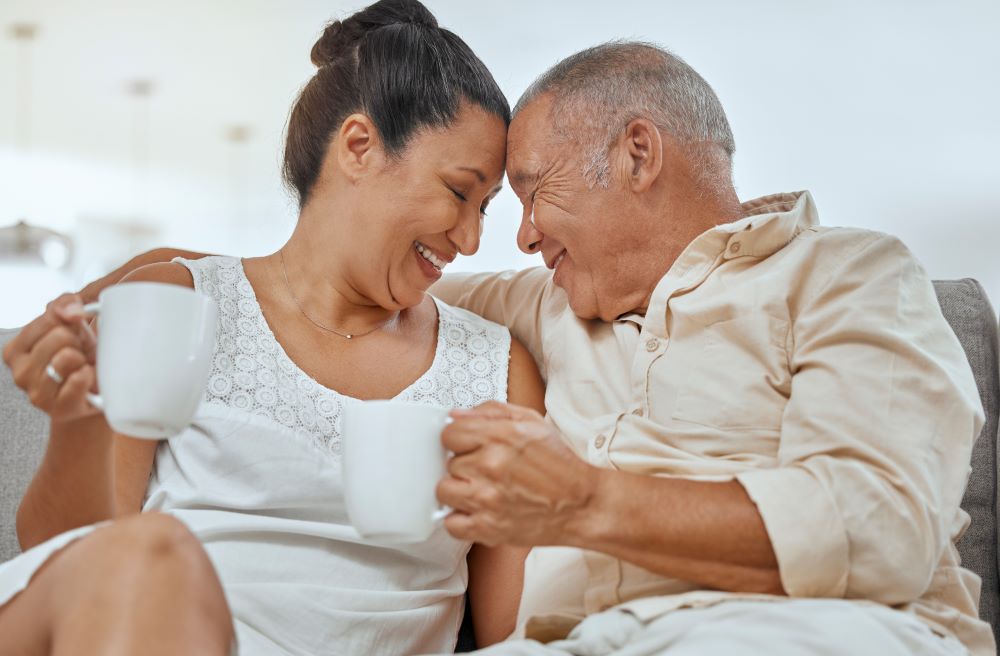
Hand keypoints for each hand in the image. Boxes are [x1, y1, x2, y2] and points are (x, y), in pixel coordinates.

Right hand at [2, 294, 99, 424]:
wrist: (97, 390)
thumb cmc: (80, 355)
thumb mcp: (72, 324)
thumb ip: (66, 304)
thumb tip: (70, 310)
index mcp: (16, 349)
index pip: (49, 318)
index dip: (70, 323)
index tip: (72, 335)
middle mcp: (20, 372)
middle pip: (60, 335)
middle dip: (78, 342)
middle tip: (79, 355)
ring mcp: (37, 394)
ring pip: (67, 357)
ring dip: (83, 359)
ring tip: (81, 368)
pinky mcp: (59, 409)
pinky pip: (78, 380)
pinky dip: (89, 376)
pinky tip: (87, 379)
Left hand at [437, 401, 600, 546]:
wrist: (582, 504)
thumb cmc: (559, 464)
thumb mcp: (532, 423)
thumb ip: (492, 412)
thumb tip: (457, 415)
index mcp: (500, 436)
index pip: (449, 433)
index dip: (459, 439)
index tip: (470, 446)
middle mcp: (490, 465)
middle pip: (448, 462)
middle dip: (465, 465)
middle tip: (487, 470)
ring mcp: (487, 498)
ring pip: (444, 491)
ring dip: (460, 491)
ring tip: (480, 491)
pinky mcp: (488, 527)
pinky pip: (451, 523)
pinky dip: (461, 520)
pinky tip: (478, 511)